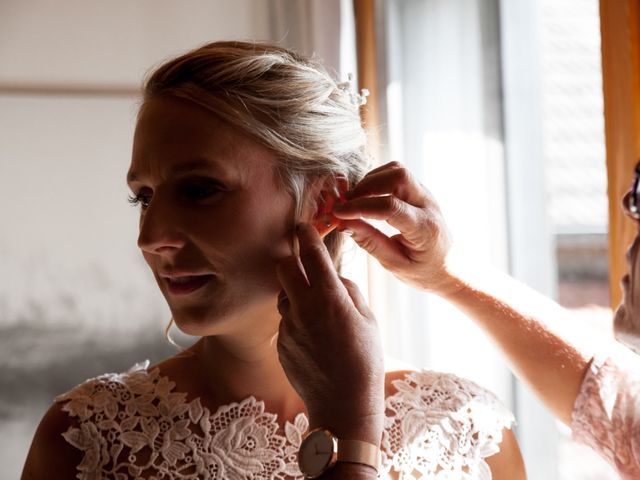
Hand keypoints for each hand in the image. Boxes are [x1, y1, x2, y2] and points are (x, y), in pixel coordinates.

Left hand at [276, 223, 384, 444]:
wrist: (344, 405)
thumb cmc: (364, 361)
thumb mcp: (368, 320)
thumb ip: (349, 291)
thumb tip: (335, 278)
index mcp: (330, 299)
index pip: (312, 255)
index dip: (306, 235)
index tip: (303, 226)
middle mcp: (304, 309)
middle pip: (284, 267)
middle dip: (292, 260)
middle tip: (305, 264)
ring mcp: (288, 328)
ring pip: (283, 295)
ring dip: (295, 293)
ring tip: (316, 311)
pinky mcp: (281, 344)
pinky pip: (285, 321)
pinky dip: (296, 320)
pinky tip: (314, 338)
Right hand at [332, 161, 459, 295]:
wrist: (449, 267)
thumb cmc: (422, 271)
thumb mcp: (394, 264)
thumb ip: (370, 242)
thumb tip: (343, 223)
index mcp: (424, 229)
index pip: (390, 207)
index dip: (359, 207)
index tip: (338, 213)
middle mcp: (429, 206)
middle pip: (398, 176)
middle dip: (367, 185)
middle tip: (346, 203)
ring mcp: (427, 195)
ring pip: (397, 170)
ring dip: (371, 180)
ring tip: (354, 200)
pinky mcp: (420, 191)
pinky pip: (397, 174)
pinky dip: (377, 180)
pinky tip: (366, 197)